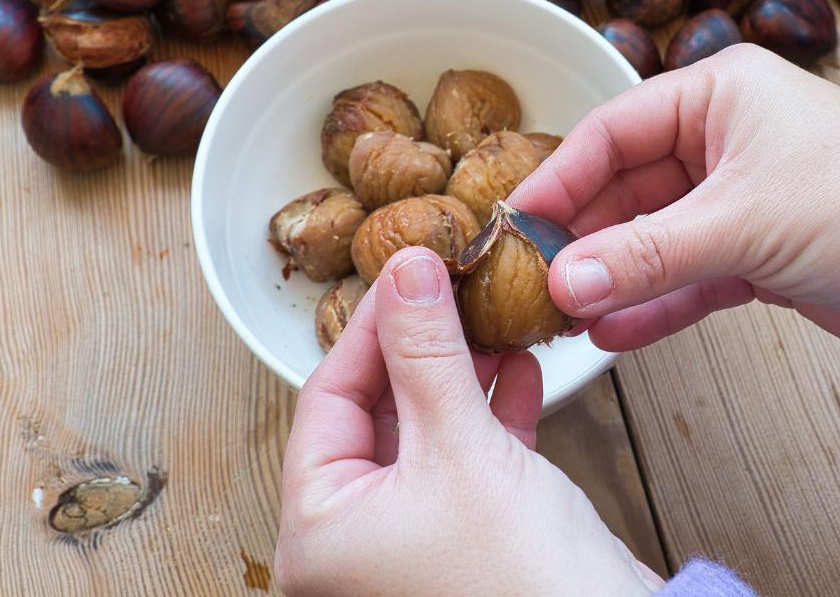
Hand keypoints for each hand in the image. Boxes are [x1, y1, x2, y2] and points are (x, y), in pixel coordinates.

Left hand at [275, 247, 662, 596]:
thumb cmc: (519, 585)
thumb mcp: (460, 447)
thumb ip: (427, 351)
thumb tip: (405, 273)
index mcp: (320, 530)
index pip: (327, 398)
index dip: (371, 326)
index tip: (407, 273)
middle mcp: (354, 541)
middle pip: (376, 413)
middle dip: (420, 348)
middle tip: (450, 289)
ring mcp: (411, 543)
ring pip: (425, 435)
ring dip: (460, 376)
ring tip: (489, 322)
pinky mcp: (466, 542)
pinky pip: (465, 465)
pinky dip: (489, 417)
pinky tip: (517, 373)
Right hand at [511, 45, 839, 353]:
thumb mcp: (743, 222)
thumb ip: (646, 254)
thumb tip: (563, 280)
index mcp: (717, 96)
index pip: (612, 131)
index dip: (559, 178)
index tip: (514, 221)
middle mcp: (721, 141)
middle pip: (623, 189)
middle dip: (581, 238)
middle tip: (529, 280)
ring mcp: (735, 201)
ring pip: (650, 239)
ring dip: (610, 276)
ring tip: (560, 314)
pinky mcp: (753, 255)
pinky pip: (684, 278)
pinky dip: (651, 304)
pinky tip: (610, 333)